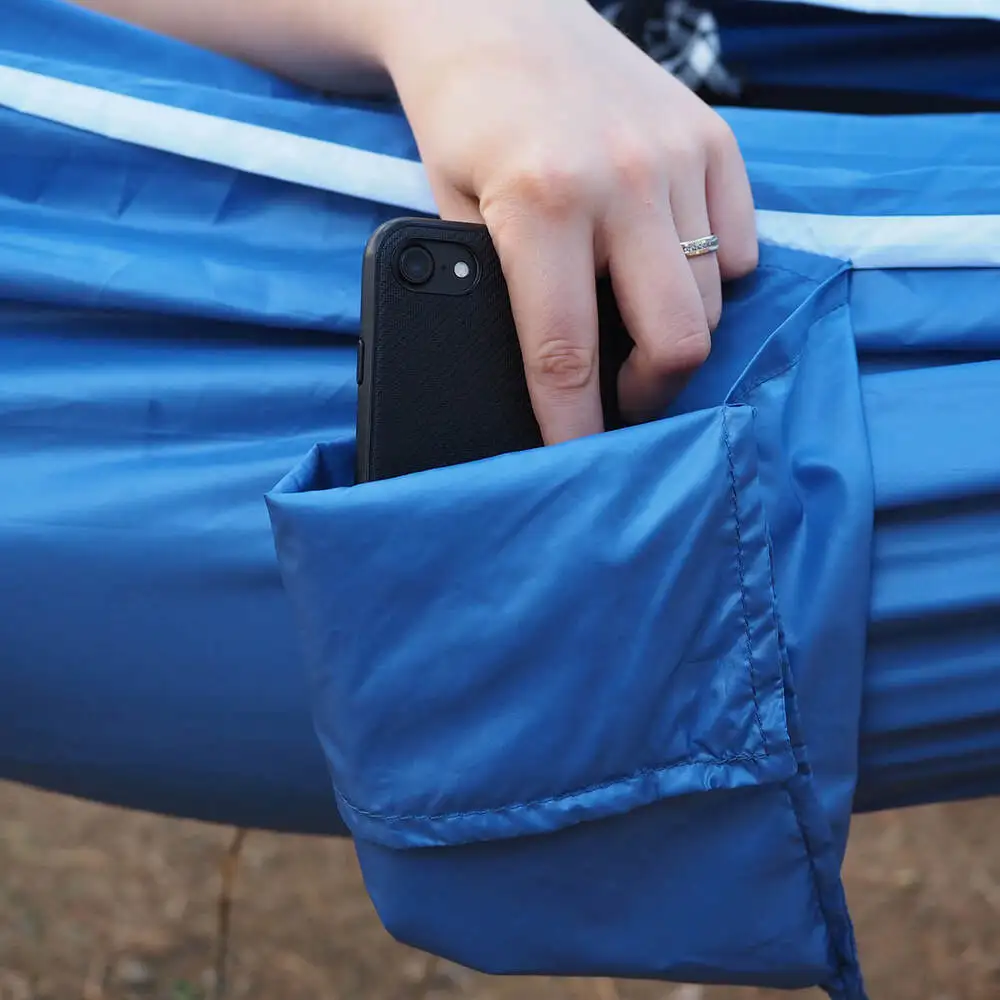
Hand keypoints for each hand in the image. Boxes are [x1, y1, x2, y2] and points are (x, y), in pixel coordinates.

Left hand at [373, 0, 758, 442]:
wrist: (493, 15)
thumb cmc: (464, 118)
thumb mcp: (450, 211)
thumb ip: (497, 291)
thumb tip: (539, 373)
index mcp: (541, 204)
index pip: (568, 355)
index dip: (573, 428)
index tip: (575, 465)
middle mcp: (622, 181)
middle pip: (677, 341)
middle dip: (649, 396)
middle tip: (618, 401)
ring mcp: (676, 156)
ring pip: (713, 300)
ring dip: (677, 336)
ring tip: (635, 332)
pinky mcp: (712, 137)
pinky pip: (742, 243)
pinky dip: (714, 275)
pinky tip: (665, 266)